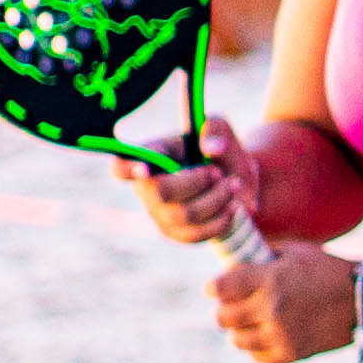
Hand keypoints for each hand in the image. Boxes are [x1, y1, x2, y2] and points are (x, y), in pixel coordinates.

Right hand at [116, 118, 259, 248]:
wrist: (239, 182)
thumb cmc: (222, 151)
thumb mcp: (221, 130)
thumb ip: (215, 130)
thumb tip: (210, 147)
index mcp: (152, 156)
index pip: (122, 167)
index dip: (127, 169)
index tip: (144, 170)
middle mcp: (148, 187)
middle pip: (159, 192)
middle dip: (196, 182)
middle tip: (218, 172)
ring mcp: (160, 213)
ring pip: (184, 214)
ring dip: (217, 199)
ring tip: (234, 185)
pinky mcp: (177, 233)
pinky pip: (197, 233)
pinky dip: (222, 218)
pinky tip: (234, 205)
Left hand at [208, 241, 358, 362]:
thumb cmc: (332, 271)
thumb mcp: (298, 251)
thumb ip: (265, 254)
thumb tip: (238, 261)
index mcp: (270, 279)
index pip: (219, 288)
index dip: (216, 287)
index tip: (220, 287)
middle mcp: (271, 308)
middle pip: (223, 317)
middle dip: (227, 310)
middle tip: (236, 306)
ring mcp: (281, 334)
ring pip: (237, 340)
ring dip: (241, 331)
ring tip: (252, 323)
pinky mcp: (292, 353)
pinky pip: (257, 356)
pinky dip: (258, 347)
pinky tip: (267, 336)